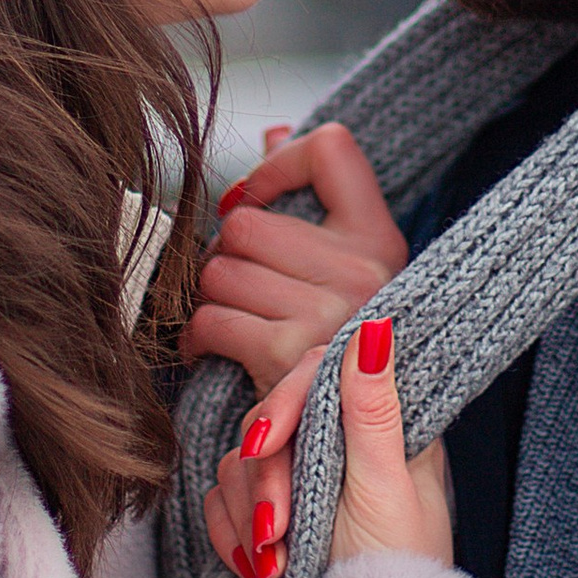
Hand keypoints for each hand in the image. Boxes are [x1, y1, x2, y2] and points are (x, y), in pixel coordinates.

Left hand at [182, 122, 407, 395]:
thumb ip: (312, 198)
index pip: (331, 148)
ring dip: (210, 301)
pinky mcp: (288, 352)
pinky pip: (209, 319)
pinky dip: (197, 338)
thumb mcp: (345, 271)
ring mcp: (329, 311)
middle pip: (245, 222)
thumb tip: (274, 132)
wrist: (352, 445)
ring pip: (218, 271)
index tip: (261, 197)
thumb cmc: (338, 349)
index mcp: (380, 239)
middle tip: (235, 285)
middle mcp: (363, 270)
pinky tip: (211, 349)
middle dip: (225, 257)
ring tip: (230, 321)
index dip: (278, 163)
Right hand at [203, 311, 452, 577]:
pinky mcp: (270, 512)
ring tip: (273, 565)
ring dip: (249, 516)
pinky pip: (224, 501)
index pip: (314, 377)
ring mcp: (300, 478)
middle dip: (266, 481)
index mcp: (379, 424)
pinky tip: (256, 570)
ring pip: (238, 464)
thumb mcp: (389, 488)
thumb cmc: (402, 568)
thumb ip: (373, 410)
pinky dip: (231, 534)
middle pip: (268, 424)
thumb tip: (376, 328)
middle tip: (278, 533)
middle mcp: (336, 443)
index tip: (265, 447)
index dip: (281, 406)